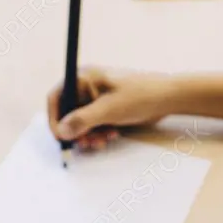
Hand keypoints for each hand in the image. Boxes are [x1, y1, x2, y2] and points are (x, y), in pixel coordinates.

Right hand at [47, 68, 173, 149]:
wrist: (167, 98)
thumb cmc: (139, 95)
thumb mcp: (109, 109)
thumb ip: (82, 120)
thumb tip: (61, 130)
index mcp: (83, 78)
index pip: (56, 97)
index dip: (54, 118)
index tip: (60, 137)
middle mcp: (87, 87)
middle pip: (67, 114)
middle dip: (75, 132)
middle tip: (86, 143)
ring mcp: (96, 100)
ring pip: (80, 123)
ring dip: (87, 136)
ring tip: (101, 141)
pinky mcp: (106, 110)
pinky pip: (93, 126)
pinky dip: (97, 134)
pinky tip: (111, 136)